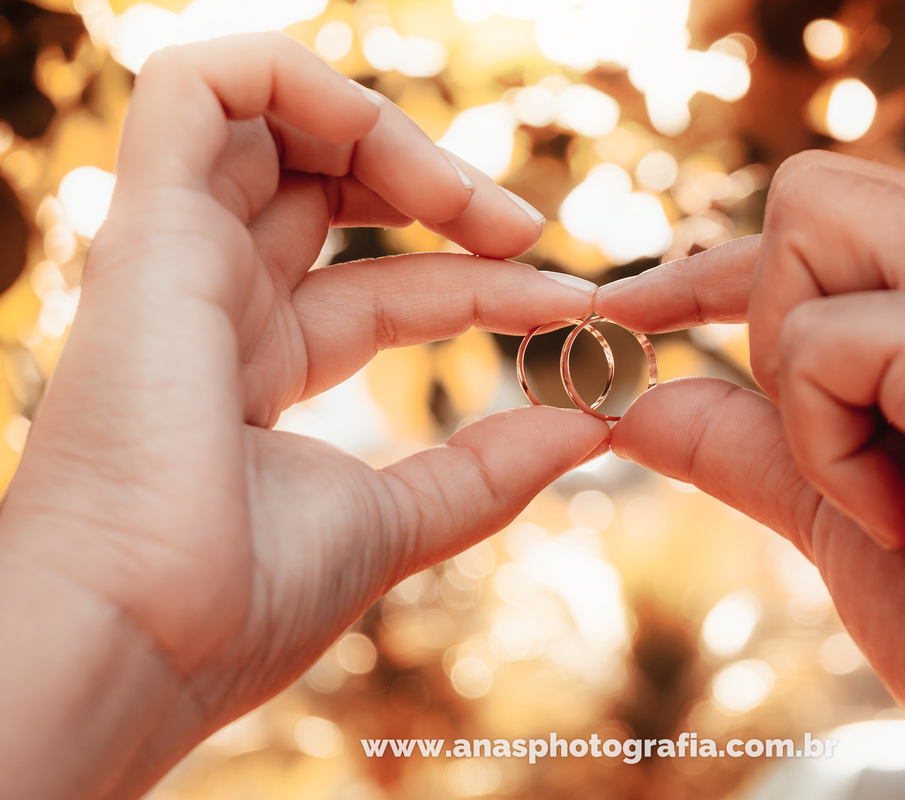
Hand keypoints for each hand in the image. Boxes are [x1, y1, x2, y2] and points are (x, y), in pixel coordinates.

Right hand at [0, 33, 607, 798]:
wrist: (139, 644)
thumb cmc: (241, 605)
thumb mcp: (395, 519)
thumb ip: (489, 468)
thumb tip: (589, 425)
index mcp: (257, 367)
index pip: (388, 290)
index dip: (484, 286)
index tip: (572, 308)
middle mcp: (214, 301)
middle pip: (329, 191)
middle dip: (437, 189)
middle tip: (529, 232)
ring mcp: (177, 258)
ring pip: (269, 125)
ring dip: (390, 138)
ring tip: (482, 206)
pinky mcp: (147, 225)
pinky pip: (199, 89)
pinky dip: (300, 82)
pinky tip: (394, 145)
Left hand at [598, 151, 904, 798]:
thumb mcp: (835, 504)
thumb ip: (741, 438)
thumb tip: (633, 405)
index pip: (827, 220)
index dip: (712, 267)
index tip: (627, 307)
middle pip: (806, 194)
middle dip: (767, 316)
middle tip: (829, 441)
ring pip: (802, 239)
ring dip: (799, 387)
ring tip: (884, 487)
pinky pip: (818, 347)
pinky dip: (824, 447)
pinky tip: (903, 516)